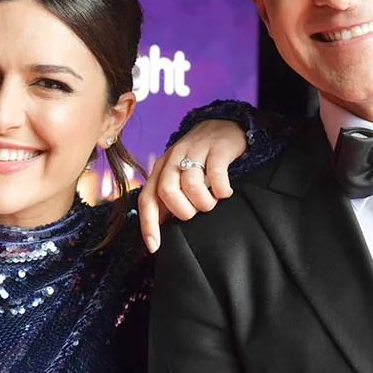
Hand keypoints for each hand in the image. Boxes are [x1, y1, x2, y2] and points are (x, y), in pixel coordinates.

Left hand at [138, 120, 247, 252]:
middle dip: (183, 211)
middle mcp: (173, 158)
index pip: (147, 198)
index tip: (154, 246)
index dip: (148, 224)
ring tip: (213, 202)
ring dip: (204, 202)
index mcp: (161, 168)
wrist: (224, 126)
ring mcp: (195, 150)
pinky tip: (225, 192)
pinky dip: (221, 189)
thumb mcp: (179, 175)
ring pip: (190, 184)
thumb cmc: (200, 159)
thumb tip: (159, 227)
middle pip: (166, 191)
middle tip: (197, 212)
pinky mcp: (217, 147)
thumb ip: (168, 197)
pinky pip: (215, 174)